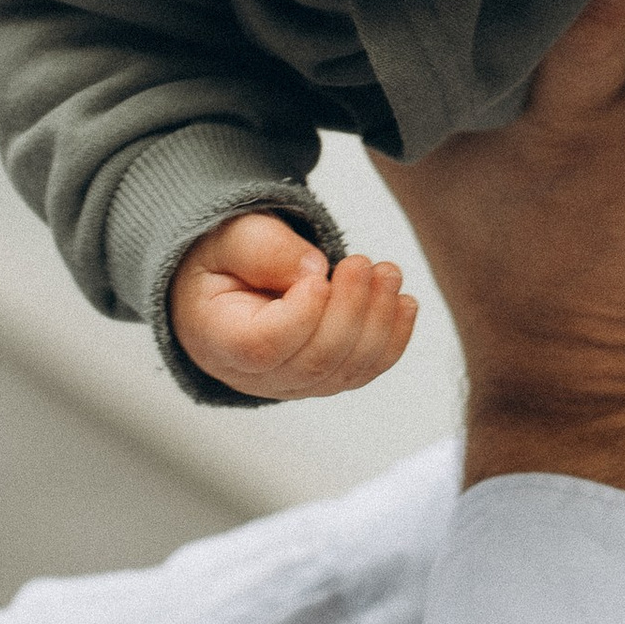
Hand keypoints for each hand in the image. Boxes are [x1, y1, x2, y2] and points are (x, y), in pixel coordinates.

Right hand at [169, 210, 418, 399]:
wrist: (227, 288)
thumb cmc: (226, 264)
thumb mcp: (231, 240)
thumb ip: (264, 250)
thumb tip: (314, 269)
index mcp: (220, 341)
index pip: (264, 347)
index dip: (302, 314)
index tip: (318, 274)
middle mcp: (257, 376)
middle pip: (315, 362)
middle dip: (351, 309)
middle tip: (363, 263)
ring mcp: (295, 383)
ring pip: (347, 370)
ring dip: (379, 321)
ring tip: (387, 274)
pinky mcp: (327, 378)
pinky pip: (366, 370)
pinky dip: (393, 338)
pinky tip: (404, 303)